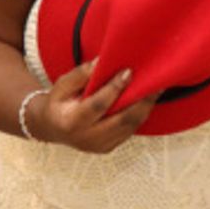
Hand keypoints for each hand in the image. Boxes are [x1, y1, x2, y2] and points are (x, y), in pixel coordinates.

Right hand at [27, 59, 157, 152]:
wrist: (52, 127)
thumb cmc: (59, 102)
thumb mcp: (62, 85)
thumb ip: (81, 74)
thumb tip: (101, 61)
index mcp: (71, 122)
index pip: (97, 106)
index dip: (114, 89)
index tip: (128, 72)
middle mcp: (86, 138)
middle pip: (121, 120)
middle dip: (140, 101)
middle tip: (155, 82)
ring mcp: (99, 146)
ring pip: (130, 127)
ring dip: (145, 107)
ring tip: (157, 88)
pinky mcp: (109, 147)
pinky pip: (130, 131)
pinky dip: (140, 114)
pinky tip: (147, 99)